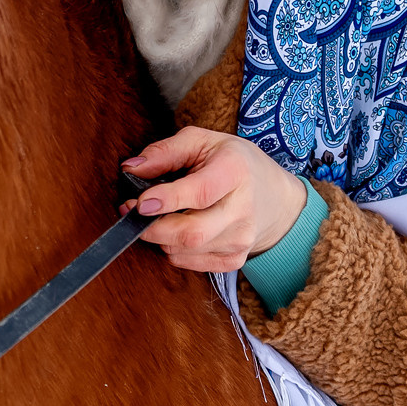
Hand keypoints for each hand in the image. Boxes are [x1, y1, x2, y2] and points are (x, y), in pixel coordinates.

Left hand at [120, 126, 308, 273]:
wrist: (276, 198)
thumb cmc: (234, 163)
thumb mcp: (203, 141)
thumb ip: (164, 152)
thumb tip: (130, 169)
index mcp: (235, 172)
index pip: (200, 192)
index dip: (166, 200)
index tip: (139, 203)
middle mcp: (242, 210)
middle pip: (191, 232)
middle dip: (152, 228)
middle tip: (131, 215)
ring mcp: (241, 239)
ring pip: (186, 250)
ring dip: (160, 237)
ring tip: (156, 218)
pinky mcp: (235, 259)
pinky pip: (191, 263)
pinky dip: (174, 250)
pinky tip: (176, 232)